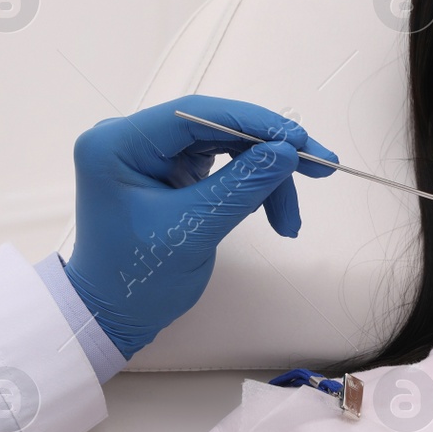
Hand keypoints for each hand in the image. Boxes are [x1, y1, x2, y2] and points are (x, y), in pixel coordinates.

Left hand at [62, 95, 335, 356]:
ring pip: (227, 148)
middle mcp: (132, 139)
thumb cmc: (137, 279)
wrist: (113, 316)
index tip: (300, 141)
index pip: (195, 115)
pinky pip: (222, 167)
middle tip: (319, 169)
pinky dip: (252, 188)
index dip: (253, 123)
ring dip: (266, 179)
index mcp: (118, 144)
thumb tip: (289, 151)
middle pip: (216, 128)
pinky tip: (274, 212)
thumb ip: (241, 186)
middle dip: (269, 152)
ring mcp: (152, 155)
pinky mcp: (171, 173)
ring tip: (289, 221)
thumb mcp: (192, 231)